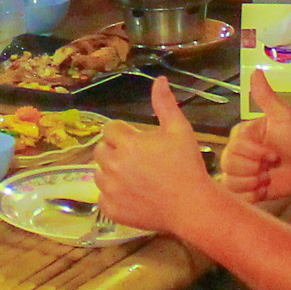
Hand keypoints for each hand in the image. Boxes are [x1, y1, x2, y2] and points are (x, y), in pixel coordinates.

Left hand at [94, 79, 216, 234]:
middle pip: (100, 150)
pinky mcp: (111, 209)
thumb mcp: (180, 130)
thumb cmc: (187, 166)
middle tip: (135, 159)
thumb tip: (159, 80)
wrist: (192, 206)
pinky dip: (112, 196)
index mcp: (128, 143)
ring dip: (110, 172)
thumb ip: (165, 104)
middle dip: (114, 150)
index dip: (122, 132)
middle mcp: (114, 165)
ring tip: (133, 177)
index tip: (136, 140)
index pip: (109, 129)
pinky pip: (102, 198)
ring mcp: (111, 190)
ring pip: (98, 174)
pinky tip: (130, 195)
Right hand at [220, 71, 290, 204]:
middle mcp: (238, 154)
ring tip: (269, 178)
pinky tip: (265, 189)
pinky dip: (252, 195)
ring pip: (232, 182)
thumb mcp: (283, 116)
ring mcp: (242, 174)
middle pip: (230, 165)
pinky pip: (237, 197)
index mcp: (242, 136)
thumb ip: (265, 97)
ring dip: (254, 182)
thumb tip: (255, 71)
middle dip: (254, 167)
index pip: (234, 147)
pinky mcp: (248, 193)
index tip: (274, 153)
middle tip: (272, 165)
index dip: (254, 153)